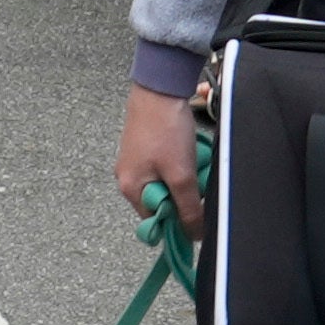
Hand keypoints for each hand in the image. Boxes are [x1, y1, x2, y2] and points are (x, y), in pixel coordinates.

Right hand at [118, 82, 207, 238]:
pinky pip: (166, 168)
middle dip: (182, 196)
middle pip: (162, 202)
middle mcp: (128, 177)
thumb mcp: (181, 175)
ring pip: (166, 184)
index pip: (156, 221)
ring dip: (183, 180)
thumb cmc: (165, 130)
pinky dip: (180, 165)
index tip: (196, 212)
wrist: (160, 89)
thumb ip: (188, 208)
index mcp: (130, 189)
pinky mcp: (145, 148)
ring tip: (193, 163)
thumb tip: (194, 235)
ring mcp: (135, 161)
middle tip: (195, 180)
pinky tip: (188, 152)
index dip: (177, 221)